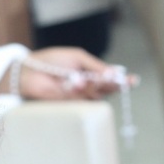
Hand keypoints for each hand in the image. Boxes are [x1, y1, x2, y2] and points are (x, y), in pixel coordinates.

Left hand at [16, 47, 136, 100]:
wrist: (30, 71)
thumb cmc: (52, 60)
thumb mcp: (77, 57)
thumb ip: (95, 66)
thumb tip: (114, 72)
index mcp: (91, 73)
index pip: (110, 79)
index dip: (122, 81)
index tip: (133, 80)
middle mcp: (88, 86)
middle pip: (107, 90)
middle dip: (110, 85)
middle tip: (110, 80)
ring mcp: (79, 97)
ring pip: (96, 96)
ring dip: (92, 87)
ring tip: (81, 79)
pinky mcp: (70, 105)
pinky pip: (81, 100)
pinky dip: (78, 91)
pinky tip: (72, 83)